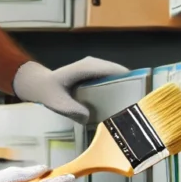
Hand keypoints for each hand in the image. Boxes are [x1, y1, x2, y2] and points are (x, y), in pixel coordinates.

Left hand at [12, 58, 128, 122]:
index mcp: (86, 67)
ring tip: (133, 107)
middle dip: (131, 86)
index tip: (140, 93)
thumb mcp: (57, 102)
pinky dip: (118, 90)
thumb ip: (71, 110)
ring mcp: (96, 67)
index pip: (114, 70)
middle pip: (120, 72)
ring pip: (118, 76)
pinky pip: (112, 80)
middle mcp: (94, 64)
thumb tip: (89, 117)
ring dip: (126, 89)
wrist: (40, 84)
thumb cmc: (48, 92)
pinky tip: (120, 106)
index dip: (129, 79)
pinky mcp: (97, 74)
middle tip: (138, 106)